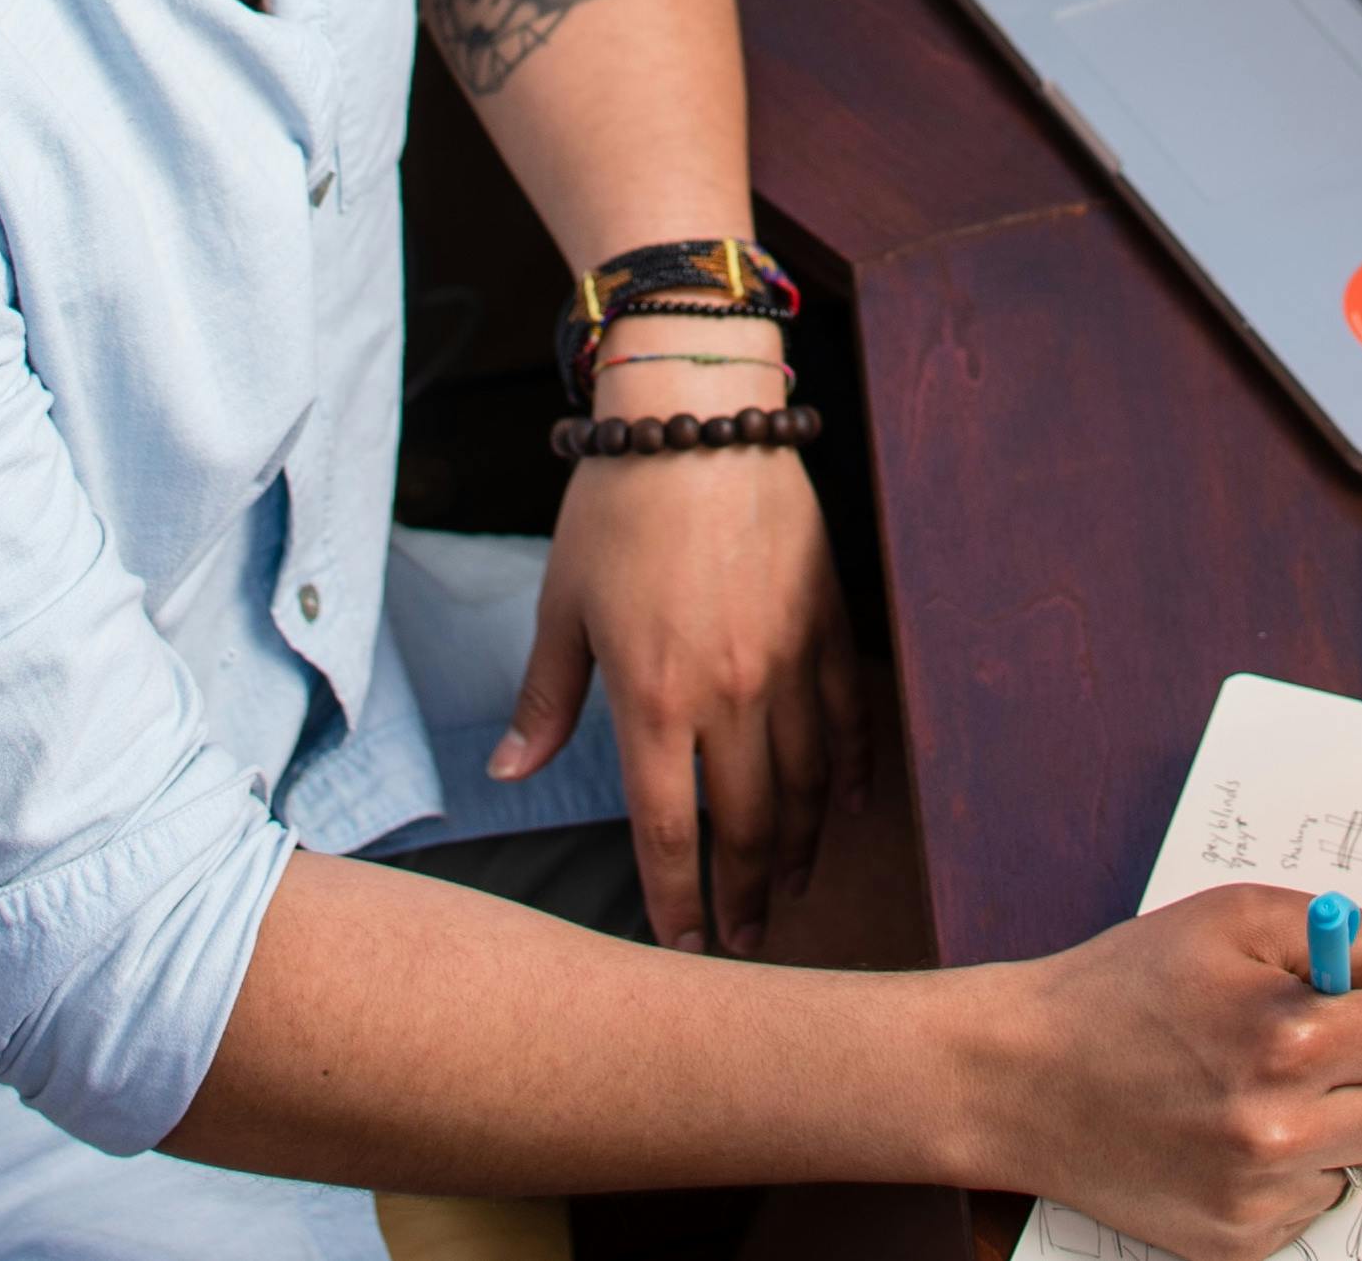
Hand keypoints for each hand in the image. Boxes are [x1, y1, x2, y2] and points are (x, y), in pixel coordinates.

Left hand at [491, 359, 866, 955]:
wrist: (702, 418)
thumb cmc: (618, 507)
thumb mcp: (563, 606)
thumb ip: (547, 700)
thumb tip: (510, 772)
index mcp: (654, 697)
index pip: (671, 831)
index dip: (679, 901)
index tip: (684, 945)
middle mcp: (730, 694)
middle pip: (750, 826)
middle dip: (748, 897)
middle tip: (746, 940)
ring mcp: (789, 662)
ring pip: (807, 786)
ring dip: (802, 849)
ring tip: (793, 890)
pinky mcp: (828, 625)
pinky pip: (849, 720)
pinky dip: (851, 773)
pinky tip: (846, 807)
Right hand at [987, 888, 1361, 1260]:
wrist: (1026, 1077)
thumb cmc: (1125, 988)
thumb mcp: (1226, 916)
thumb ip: (1326, 928)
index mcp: (1292, 1040)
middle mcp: (1282, 1131)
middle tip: (1320, 1054)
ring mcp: (1258, 1197)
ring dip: (1333, 1129)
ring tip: (1258, 1092)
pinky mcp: (1236, 1243)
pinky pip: (1312, 1205)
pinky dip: (1287, 1173)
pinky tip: (1227, 1135)